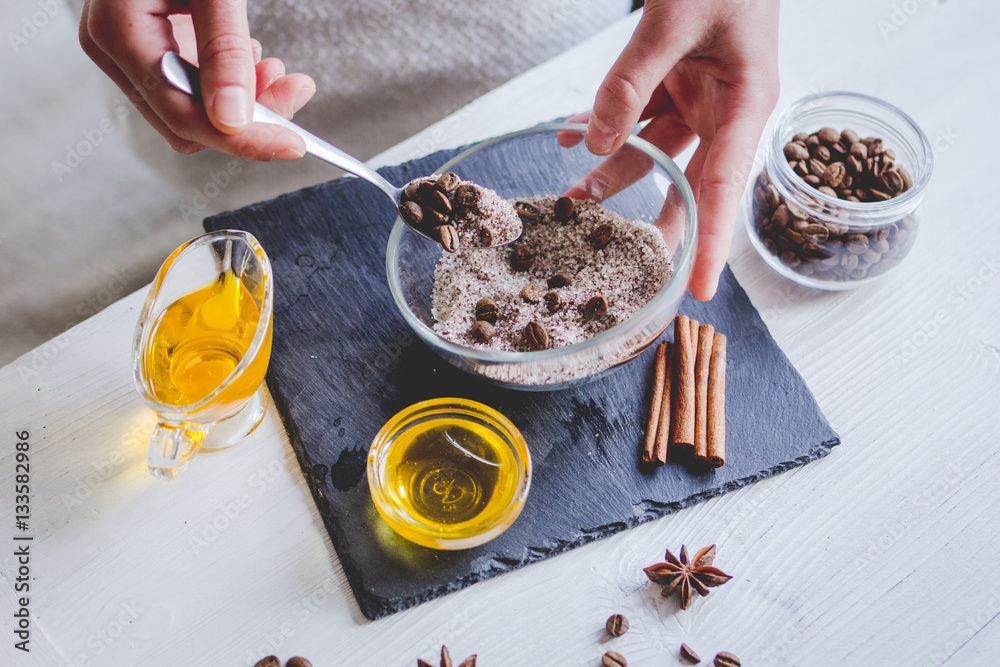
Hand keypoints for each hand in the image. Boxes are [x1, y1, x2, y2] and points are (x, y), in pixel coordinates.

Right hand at [79, 0, 315, 159]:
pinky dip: (231, 83)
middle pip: (187, 124)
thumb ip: (225, 49)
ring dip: (244, 103)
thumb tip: (234, 118)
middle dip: (248, 120)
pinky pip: (191, 84)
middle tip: (295, 92)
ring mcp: (129, 50)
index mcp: (118, 33)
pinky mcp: (150, 44)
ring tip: (281, 74)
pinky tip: (257, 61)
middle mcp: (115, 50)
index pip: (183, 117)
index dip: (243, 139)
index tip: (293, 143)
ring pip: (192, 109)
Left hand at [565, 0, 779, 299]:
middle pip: (690, 182)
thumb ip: (631, 80)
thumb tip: (593, 142)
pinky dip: (603, 122)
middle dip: (656, 221)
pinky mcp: (675, 80)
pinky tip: (568, 135)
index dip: (711, 242)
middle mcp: (727, 108)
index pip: (726, 185)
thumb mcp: (673, 19)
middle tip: (628, 268)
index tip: (697, 289)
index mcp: (747, 102)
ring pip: (652, 149)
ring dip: (612, 169)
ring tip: (572, 194)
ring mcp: (700, 96)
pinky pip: (636, 113)